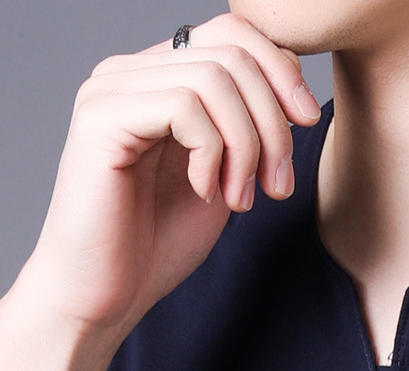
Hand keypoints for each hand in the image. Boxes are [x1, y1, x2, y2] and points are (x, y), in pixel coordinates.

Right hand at [11, 14, 321, 340]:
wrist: (100, 298)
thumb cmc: (154, 247)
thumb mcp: (222, 178)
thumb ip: (246, 130)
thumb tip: (297, 90)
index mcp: (157, 79)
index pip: (231, 33)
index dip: (281, 69)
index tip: (307, 123)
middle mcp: (129, 72)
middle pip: (230, 53)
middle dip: (273, 121)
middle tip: (278, 185)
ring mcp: (110, 91)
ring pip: (213, 79)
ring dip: (247, 145)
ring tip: (241, 199)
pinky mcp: (100, 119)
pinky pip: (183, 107)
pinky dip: (211, 153)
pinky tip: (204, 193)